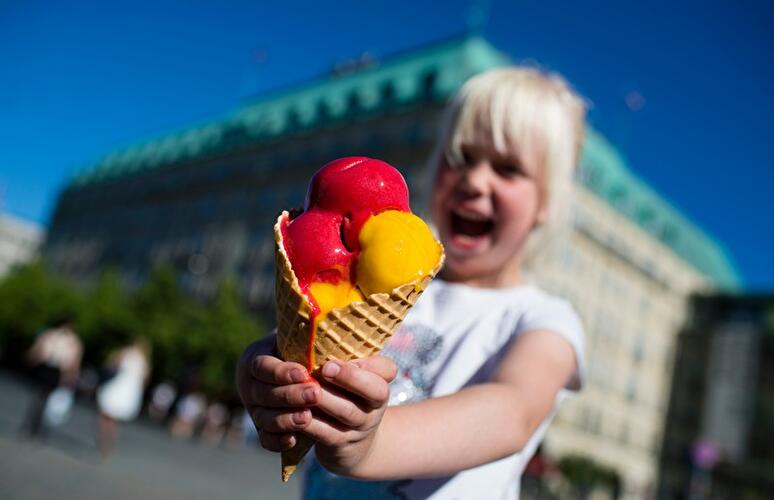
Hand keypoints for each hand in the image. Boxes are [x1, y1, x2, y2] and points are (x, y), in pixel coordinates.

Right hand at [236, 336, 319, 451]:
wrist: (296, 370)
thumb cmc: (301, 348)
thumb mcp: (298, 338)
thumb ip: (305, 335)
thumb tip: (324, 321)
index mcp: (254, 358)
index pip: (262, 367)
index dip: (281, 372)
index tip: (303, 372)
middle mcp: (250, 385)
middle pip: (264, 394)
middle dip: (290, 396)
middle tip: (315, 395)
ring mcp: (254, 408)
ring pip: (264, 418)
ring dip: (286, 419)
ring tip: (308, 418)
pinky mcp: (262, 428)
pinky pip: (265, 439)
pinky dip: (278, 441)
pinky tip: (294, 439)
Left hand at [306, 356, 396, 474]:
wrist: (354, 444)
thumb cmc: (350, 398)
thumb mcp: (357, 379)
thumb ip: (351, 361)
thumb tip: (326, 334)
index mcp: (379, 385)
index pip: (387, 370)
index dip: (367, 365)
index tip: (335, 360)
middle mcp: (374, 407)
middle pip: (372, 391)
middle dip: (348, 379)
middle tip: (325, 368)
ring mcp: (360, 428)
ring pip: (346, 413)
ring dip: (325, 400)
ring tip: (308, 389)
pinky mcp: (341, 445)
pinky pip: (327, 434)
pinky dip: (312, 424)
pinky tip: (298, 413)